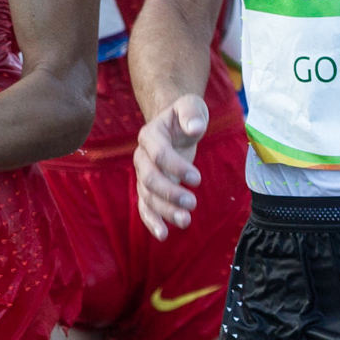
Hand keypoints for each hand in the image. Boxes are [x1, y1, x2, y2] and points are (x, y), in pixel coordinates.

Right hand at [135, 93, 208, 238]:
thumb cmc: (185, 115)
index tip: (197, 179)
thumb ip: (192, 113)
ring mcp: (143, 174)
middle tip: (192, 203)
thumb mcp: (191, 105)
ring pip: (147, 197)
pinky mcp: (149, 188)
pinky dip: (152, 221)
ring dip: (164, 211)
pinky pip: (145, 206)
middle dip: (170, 193)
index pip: (159, 154)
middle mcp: (141, 156)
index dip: (176, 167)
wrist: (174, 125)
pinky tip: (163, 235)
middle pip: (150, 179)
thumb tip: (195, 127)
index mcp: (150, 135)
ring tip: (185, 222)